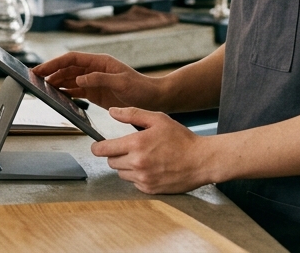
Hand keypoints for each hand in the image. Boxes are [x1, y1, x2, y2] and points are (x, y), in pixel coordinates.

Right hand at [32, 51, 164, 110]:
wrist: (153, 99)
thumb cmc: (140, 88)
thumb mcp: (121, 82)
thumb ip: (99, 79)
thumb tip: (78, 79)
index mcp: (99, 61)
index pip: (71, 59)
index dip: (55, 63)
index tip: (41, 69)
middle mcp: (94, 69)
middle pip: (67, 69)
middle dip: (51, 72)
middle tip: (35, 79)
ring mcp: (93, 80)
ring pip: (69, 79)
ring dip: (56, 82)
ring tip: (42, 88)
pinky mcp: (95, 92)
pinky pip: (76, 91)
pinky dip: (65, 93)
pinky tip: (56, 96)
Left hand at [93, 108, 211, 193]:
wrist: (202, 161)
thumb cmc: (181, 138)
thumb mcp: (158, 119)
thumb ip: (132, 114)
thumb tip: (112, 111)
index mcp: (136, 144)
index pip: (103, 149)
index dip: (98, 147)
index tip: (98, 146)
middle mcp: (137, 163)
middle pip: (111, 162)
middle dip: (115, 155)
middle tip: (129, 149)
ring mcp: (143, 178)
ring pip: (121, 173)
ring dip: (126, 166)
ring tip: (143, 158)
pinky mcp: (150, 189)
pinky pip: (133, 183)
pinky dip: (137, 176)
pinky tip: (151, 168)